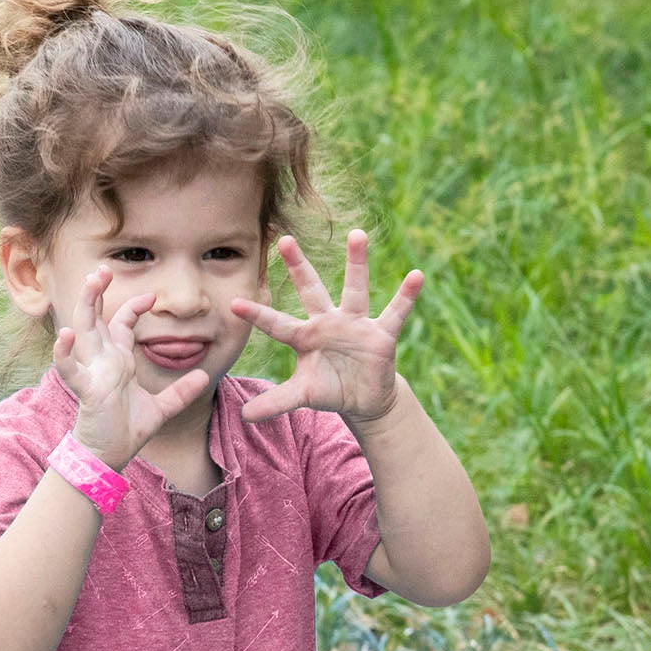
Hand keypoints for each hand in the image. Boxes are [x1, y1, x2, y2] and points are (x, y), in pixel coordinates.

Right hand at [53, 265, 210, 471]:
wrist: (109, 456)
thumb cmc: (127, 430)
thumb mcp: (162, 408)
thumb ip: (181, 392)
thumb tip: (202, 376)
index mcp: (117, 361)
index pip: (121, 323)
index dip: (133, 306)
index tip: (151, 296)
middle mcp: (102, 361)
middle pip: (96, 317)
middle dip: (98, 292)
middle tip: (104, 269)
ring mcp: (92, 372)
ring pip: (82, 331)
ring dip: (85, 306)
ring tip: (91, 283)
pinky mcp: (87, 390)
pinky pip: (71, 369)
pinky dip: (64, 354)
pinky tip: (63, 336)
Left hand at [229, 232, 423, 424]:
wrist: (364, 399)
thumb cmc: (329, 389)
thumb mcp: (302, 396)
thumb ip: (275, 402)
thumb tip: (244, 417)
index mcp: (305, 337)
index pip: (277, 324)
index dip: (257, 315)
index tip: (233, 304)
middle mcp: (328, 323)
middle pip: (311, 290)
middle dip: (298, 266)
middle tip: (283, 239)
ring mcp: (355, 324)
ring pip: (355, 289)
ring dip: (356, 262)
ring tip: (357, 234)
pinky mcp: (381, 334)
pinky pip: (395, 312)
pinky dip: (406, 296)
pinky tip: (416, 276)